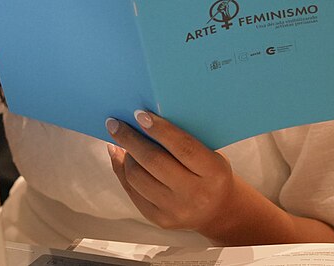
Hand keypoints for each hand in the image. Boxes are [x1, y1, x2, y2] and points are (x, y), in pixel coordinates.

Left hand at [105, 110, 236, 233]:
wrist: (218, 210)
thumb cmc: (211, 172)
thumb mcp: (210, 153)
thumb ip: (183, 139)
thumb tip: (144, 120)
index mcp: (213, 172)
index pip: (183, 147)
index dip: (160, 129)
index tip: (139, 114)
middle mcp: (194, 193)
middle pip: (154, 162)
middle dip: (130, 139)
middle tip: (115, 123)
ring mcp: (175, 209)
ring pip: (137, 177)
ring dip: (125, 155)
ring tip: (121, 140)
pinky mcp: (158, 219)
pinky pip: (132, 191)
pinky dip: (122, 170)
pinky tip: (119, 156)